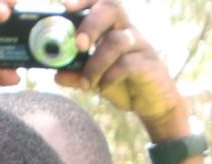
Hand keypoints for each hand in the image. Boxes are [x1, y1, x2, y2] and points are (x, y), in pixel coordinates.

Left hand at [59, 2, 191, 141]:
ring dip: (96, 63)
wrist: (155, 105)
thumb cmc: (125, 84)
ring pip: (117, 41)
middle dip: (90, 23)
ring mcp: (140, 46)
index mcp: (114, 28)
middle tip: (78, 45)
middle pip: (112, 8)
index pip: (102, 2)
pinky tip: (103, 88)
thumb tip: (56, 75)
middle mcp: (128, 31)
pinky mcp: (149, 65)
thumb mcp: (96, 80)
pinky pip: (127, 64)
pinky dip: (110, 77)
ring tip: (86, 83)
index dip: (84, 0)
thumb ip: (77, 75)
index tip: (64, 7)